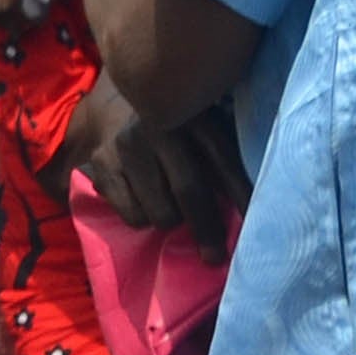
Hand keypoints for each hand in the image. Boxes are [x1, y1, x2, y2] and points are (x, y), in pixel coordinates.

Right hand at [66, 73, 239, 237]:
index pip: (222, 160)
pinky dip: (143, 217)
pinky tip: (146, 202)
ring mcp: (126, 146)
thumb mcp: (202, 122)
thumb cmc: (173, 119)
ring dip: (171, 218)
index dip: (241, 196)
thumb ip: (220, 152)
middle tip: (215, 257)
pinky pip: (133, 215)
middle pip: (188, 190)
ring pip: (159, 210)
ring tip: (171, 207)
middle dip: (207, 230)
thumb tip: (246, 206)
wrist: (116, 97)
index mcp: (191, 113)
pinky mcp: (102, 165)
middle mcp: (157, 127)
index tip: (254, 229)